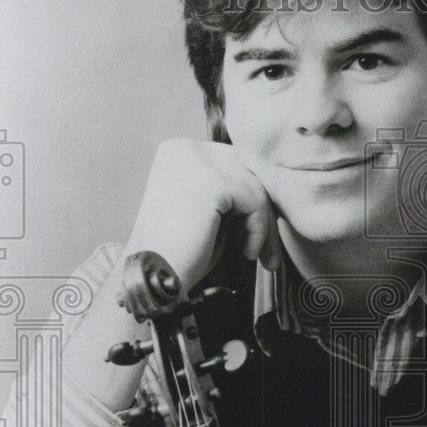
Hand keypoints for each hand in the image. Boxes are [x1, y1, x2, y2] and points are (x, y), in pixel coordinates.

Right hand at [125, 139, 280, 292]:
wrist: (153, 278)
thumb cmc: (178, 253)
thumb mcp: (205, 210)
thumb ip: (231, 192)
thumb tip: (272, 190)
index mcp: (178, 151)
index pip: (234, 162)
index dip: (252, 199)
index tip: (260, 232)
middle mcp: (184, 148)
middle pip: (247, 170)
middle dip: (263, 211)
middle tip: (268, 250)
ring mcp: (197, 161)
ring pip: (256, 185)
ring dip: (263, 225)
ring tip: (253, 253)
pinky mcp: (212, 182)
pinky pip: (255, 201)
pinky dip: (258, 230)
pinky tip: (246, 252)